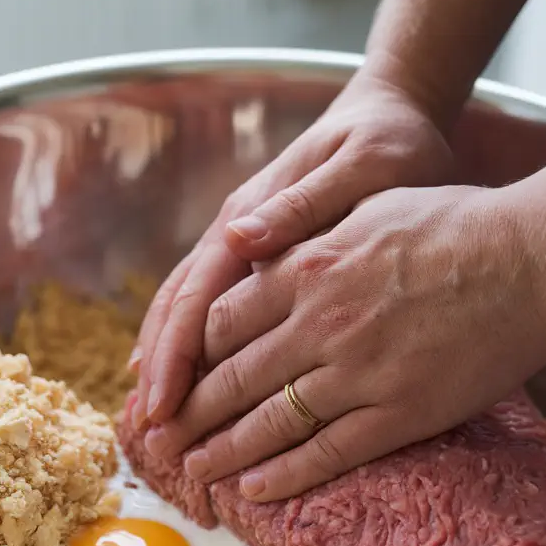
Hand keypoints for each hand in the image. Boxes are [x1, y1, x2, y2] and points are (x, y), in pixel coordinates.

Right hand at [130, 73, 456, 429]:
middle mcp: (237, 231)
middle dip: (162, 373)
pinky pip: (214, 306)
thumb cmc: (386, 141)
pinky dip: (192, 345)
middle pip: (181, 309)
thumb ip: (303, 203)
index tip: (164, 404)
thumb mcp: (363, 166)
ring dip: (167, 363)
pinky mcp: (259, 252)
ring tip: (154, 421)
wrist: (392, 110)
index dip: (177, 353)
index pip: (200, 295)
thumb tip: (236, 236)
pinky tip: (185, 380)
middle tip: (152, 436)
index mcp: (254, 215)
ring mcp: (243, 241)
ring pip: (188, 309)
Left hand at [142, 184, 545, 500]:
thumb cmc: (454, 223)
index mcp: (307, 270)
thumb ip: (298, 227)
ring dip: (223, 451)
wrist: (529, 260)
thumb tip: (239, 234)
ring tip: (193, 471)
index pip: (223, 322)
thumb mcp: (363, 204)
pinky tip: (256, 489)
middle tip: (157, 440)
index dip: (187, 357)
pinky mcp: (397, 412)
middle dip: (189, 413)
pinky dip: (285, 474)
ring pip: (269, 422)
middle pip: (233, 378)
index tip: (168, 379)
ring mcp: (357, 373)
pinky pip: (327, 452)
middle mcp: (319, 324)